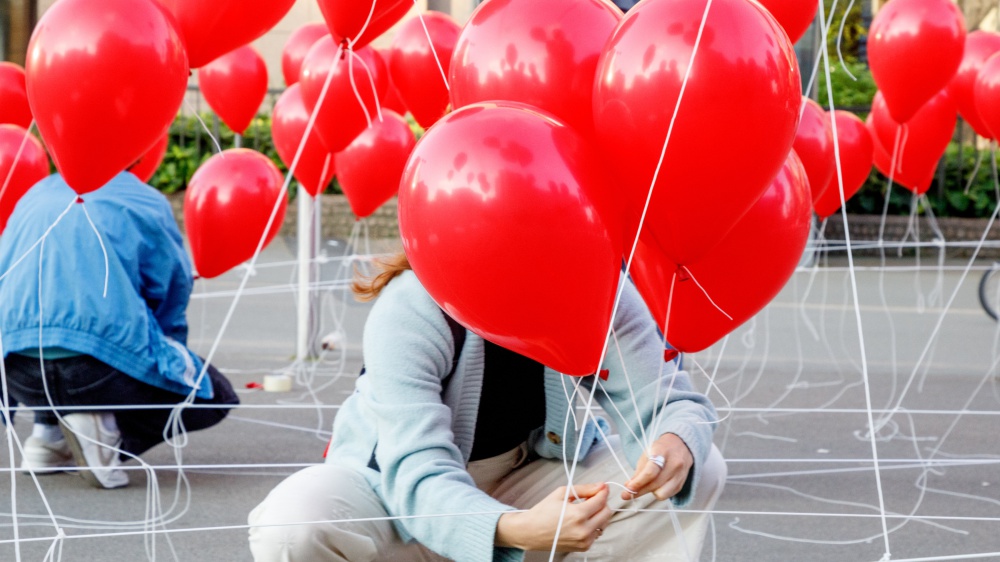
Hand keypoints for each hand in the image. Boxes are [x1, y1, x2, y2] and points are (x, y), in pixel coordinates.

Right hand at [496, 482, 611, 551]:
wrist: (530, 532)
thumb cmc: (542, 513)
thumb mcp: (561, 493)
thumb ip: (584, 489)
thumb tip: (600, 486)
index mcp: (578, 514)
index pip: (601, 500)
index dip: (603, 491)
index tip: (602, 487)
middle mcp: (584, 530)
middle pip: (607, 513)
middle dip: (602, 503)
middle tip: (592, 498)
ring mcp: (584, 541)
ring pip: (604, 524)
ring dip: (598, 515)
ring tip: (584, 511)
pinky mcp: (583, 547)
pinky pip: (597, 533)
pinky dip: (593, 526)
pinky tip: (580, 521)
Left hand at [621, 433, 692, 500]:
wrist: (680, 445)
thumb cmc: (661, 449)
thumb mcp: (647, 454)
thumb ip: (638, 471)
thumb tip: (628, 487)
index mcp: (663, 452)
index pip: (651, 471)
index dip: (638, 482)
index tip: (628, 489)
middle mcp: (674, 464)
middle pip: (655, 484)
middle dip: (639, 491)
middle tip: (628, 493)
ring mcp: (680, 475)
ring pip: (662, 494)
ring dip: (651, 492)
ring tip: (647, 485)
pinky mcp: (681, 484)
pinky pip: (668, 495)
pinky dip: (659, 492)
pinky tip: (656, 486)